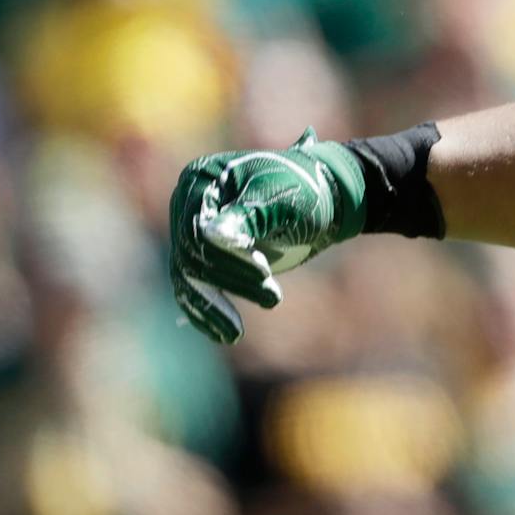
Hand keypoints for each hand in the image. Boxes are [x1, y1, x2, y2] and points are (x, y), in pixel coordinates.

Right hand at [167, 129, 367, 342]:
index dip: (228, 256)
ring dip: (216, 305)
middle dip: (231, 281)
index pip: (199, 229)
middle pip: (192, 255)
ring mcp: (194, 232)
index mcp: (202, 181)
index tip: (264, 272)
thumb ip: (248, 216)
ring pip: (190, 277)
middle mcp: (189, 206)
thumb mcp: (281, 199)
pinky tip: (224, 334)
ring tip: (237, 333)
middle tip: (273, 297)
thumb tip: (212, 236)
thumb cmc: (305, 191)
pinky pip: (195, 289)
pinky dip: (207, 312)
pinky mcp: (206, 258)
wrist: (325, 200)